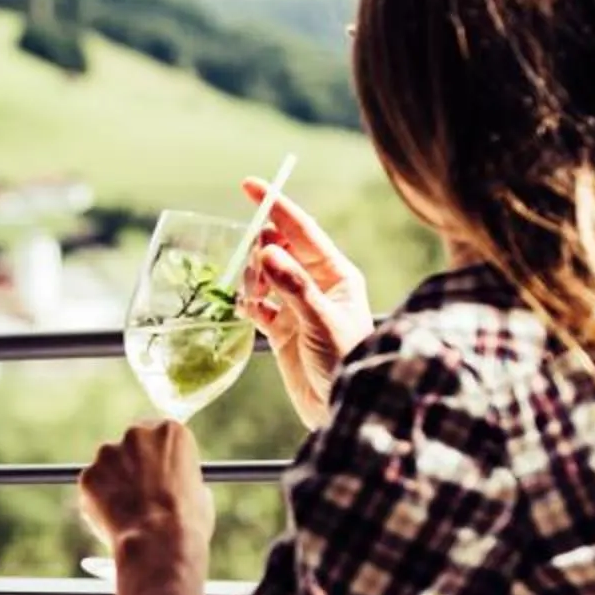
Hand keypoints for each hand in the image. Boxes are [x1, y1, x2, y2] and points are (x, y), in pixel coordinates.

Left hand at [79, 418, 211, 555]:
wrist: (158, 543)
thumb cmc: (187, 521)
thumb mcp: (200, 492)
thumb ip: (182, 479)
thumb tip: (175, 486)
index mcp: (170, 432)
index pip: (162, 435)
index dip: (161, 458)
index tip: (161, 474)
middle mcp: (136, 434)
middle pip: (133, 444)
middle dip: (135, 464)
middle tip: (140, 490)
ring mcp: (108, 453)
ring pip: (110, 465)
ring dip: (116, 482)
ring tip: (130, 512)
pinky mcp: (88, 476)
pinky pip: (94, 487)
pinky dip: (100, 501)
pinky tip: (115, 519)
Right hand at [241, 178, 373, 430]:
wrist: (342, 408)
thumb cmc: (345, 359)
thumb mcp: (322, 320)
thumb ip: (293, 286)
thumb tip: (267, 251)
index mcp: (335, 274)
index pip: (302, 230)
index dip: (276, 206)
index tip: (249, 186)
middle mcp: (316, 285)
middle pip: (280, 250)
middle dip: (261, 250)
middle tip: (255, 269)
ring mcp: (297, 307)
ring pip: (264, 276)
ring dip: (253, 280)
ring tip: (256, 299)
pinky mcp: (282, 331)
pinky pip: (258, 306)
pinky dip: (249, 304)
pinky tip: (248, 311)